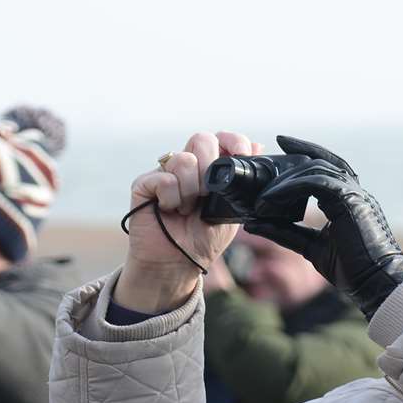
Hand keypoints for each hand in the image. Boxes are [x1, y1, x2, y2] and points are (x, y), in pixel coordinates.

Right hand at [115, 131, 260, 312]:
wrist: (177, 264)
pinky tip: (170, 211)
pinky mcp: (144, 184)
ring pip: (183, 160)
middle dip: (210, 167)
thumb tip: (258, 147)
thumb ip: (243, 182)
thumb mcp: (232, 211)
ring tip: (187, 210)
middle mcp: (186, 165)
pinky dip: (172, 199)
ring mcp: (164, 172)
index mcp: (208, 168)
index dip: (233, 141)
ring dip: (191, 191)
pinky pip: (164, 179)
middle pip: (201, 139)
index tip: (242, 156)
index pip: (220, 138)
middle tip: (208, 194)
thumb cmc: (202, 240)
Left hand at [244, 136, 402, 318]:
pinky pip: (316, 182)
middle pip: (319, 161)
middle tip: (261, 164)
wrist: (375, 282)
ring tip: (261, 199)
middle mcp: (353, 190)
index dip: (304, 152)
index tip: (281, 145)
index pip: (325, 166)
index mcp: (348, 198)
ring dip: (284, 182)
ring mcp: (354, 193)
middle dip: (290, 158)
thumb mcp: (310, 246)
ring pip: (315, 169)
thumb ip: (285, 232)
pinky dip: (291, 188)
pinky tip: (272, 199)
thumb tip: (252, 224)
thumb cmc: (350, 269)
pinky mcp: (350, 199)